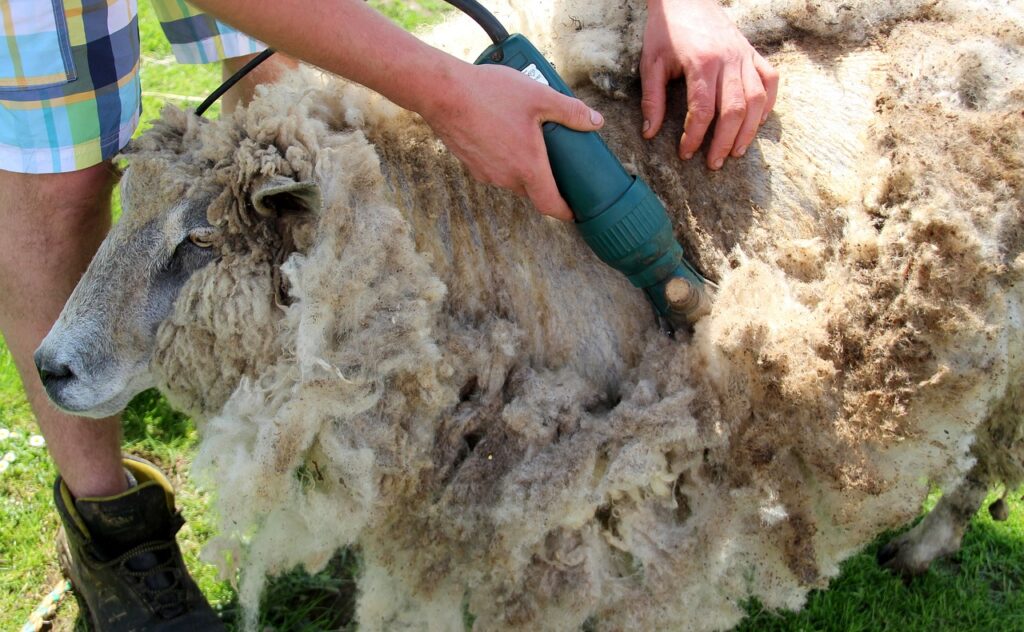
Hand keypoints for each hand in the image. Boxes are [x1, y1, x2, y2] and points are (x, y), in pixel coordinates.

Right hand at [418, 62, 603, 220]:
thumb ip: (570, 111)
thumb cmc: (491, 94)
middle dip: (546, 183)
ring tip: (529, 141)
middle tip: (557, 164)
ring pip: (512, 179)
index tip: (573, 211)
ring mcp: (485, 172)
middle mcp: (506, 177)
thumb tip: (595, 122)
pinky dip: (504, 159)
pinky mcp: (470, 163)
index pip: (550, 205)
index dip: (564, 211)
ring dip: (523, 168)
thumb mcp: (540, 97)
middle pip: (532, 190)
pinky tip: (504, 133)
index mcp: (528, 168)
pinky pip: (494, 168)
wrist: (442, 92)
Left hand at [641, 0, 778, 168]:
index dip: (695, 136)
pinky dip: (768, 104)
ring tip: (736, 151)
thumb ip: (652, 99)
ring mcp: (744, 56)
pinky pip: (770, 80)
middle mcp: (728, 60)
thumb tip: (649, 134)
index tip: (686, 153)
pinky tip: (757, 123)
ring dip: (749, 130)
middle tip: (714, 163)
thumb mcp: (651, 64)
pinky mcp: (752, 52)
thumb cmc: (666, 31)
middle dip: (724, 142)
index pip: (702, 110)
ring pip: (757, 99)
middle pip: (734, 110)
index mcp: (702, 63)